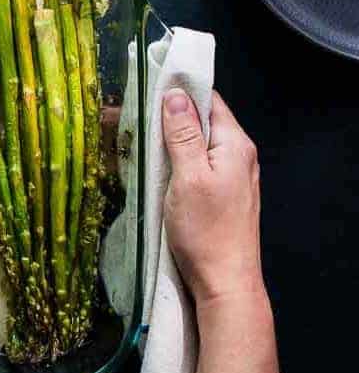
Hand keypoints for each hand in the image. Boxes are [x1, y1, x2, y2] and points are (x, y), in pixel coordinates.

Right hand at [162, 89, 263, 308]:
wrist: (224, 281)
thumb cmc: (206, 232)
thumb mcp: (188, 176)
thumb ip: (182, 134)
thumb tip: (175, 96)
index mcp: (235, 145)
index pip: (208, 101)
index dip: (178, 92)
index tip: (147, 91)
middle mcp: (239, 156)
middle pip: (202, 122)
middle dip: (170, 118)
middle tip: (133, 118)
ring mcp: (232, 177)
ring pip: (198, 145)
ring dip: (171, 142)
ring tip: (141, 141)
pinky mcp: (222, 195)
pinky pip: (199, 166)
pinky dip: (178, 162)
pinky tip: (159, 170)